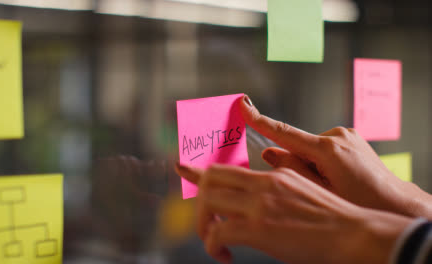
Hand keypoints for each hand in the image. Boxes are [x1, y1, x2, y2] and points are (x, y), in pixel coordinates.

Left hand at [175, 163, 411, 263]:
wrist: (353, 234)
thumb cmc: (332, 217)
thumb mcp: (304, 188)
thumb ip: (280, 181)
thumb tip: (263, 176)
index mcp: (273, 175)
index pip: (226, 167)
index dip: (198, 169)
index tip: (179, 166)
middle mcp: (262, 184)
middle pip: (210, 180)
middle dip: (200, 202)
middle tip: (207, 223)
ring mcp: (259, 205)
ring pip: (209, 203)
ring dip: (203, 225)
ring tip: (214, 242)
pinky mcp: (259, 229)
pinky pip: (218, 233)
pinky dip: (213, 246)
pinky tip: (225, 257)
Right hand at [240, 96, 431, 219]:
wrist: (395, 204)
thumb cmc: (358, 204)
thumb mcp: (320, 193)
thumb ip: (292, 171)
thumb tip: (269, 153)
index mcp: (328, 150)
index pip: (284, 132)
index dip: (259, 120)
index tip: (244, 104)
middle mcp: (337, 135)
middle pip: (299, 145)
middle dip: (297, 162)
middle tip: (312, 186)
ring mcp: (346, 135)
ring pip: (312, 148)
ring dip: (311, 163)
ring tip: (332, 185)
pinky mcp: (352, 138)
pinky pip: (325, 147)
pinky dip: (322, 160)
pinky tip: (337, 178)